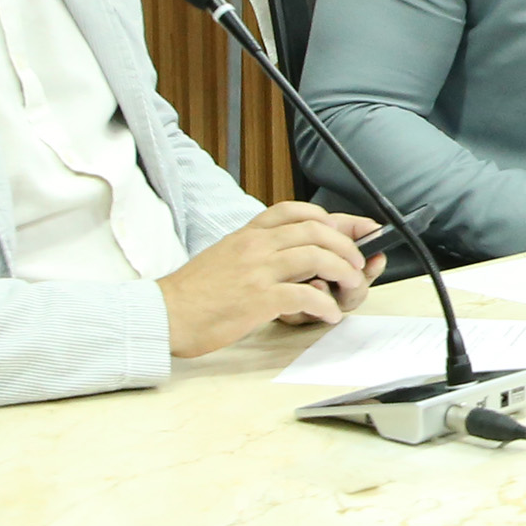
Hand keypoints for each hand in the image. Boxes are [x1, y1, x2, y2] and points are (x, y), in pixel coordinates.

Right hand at [156, 203, 380, 357]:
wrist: (165, 314)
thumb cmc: (196, 292)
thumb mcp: (227, 256)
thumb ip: (260, 250)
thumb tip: (298, 255)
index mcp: (249, 232)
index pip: (298, 211)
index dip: (335, 218)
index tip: (358, 228)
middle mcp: (255, 244)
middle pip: (315, 230)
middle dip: (346, 244)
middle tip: (360, 262)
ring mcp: (257, 270)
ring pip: (316, 256)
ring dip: (343, 271)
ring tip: (352, 286)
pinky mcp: (258, 298)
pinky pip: (304, 294)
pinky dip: (325, 304)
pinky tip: (329, 314)